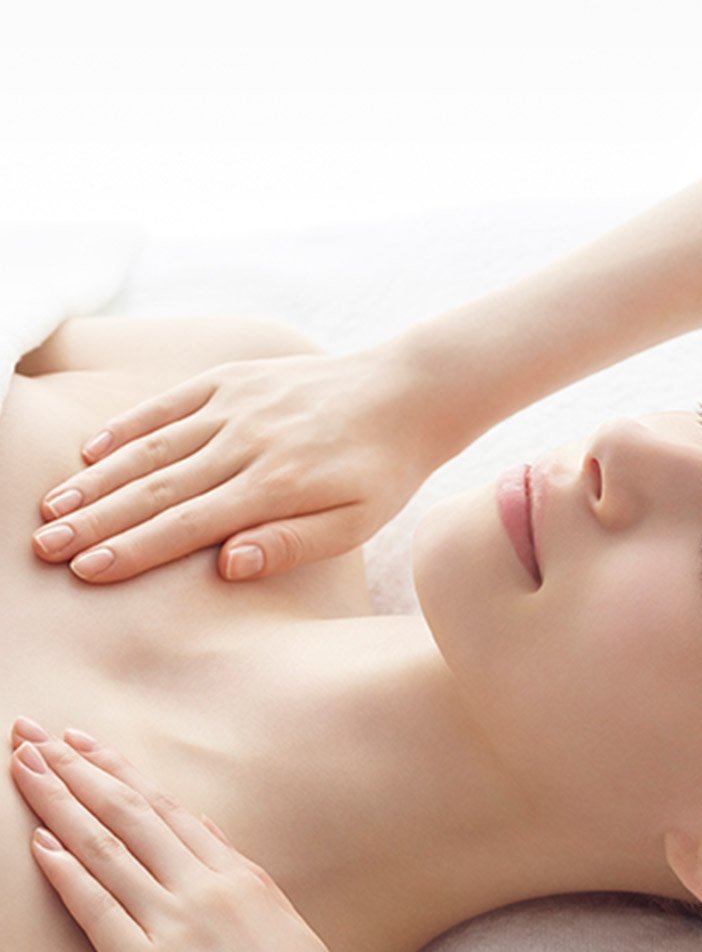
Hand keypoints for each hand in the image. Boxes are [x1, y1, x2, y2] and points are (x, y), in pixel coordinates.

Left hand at [8, 717, 369, 951]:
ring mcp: (179, 928)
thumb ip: (247, 884)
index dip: (120, 772)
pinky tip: (37, 840)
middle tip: (33, 731)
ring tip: (23, 764)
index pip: (167, 810)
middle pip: (129, 812)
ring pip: (106, 847)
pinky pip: (99, 910)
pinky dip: (65, 870)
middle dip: (77, 767)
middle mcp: (208, 890)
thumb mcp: (288, 930)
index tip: (85, 743)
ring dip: (59, 801)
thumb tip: (210, 840)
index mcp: (244, 878)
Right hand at [32, 345, 434, 584]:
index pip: (187, 524)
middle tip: (45, 547)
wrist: (407, 392)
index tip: (86, 571)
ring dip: (97, 479)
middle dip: (95, 520)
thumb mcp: (356, 523)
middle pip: (155, 488)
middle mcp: (244, 442)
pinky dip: (127, 427)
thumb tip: (228, 565)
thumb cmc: (383, 471)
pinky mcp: (232, 380)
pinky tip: (91, 452)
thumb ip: (292, 544)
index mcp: (274, 485)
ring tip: (53, 508)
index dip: (133, 549)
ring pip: (151, 448)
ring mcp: (234, 406)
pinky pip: (168, 405)